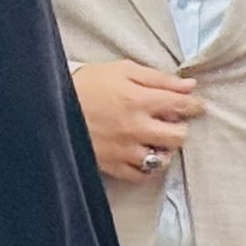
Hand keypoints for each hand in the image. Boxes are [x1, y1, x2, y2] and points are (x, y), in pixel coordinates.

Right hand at [72, 60, 197, 185]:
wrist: (49, 104)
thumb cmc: (88, 83)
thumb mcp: (122, 70)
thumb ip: (158, 78)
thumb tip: (190, 86)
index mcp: (138, 100)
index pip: (182, 106)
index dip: (195, 106)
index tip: (196, 105)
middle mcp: (135, 128)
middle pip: (178, 137)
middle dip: (180, 128)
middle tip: (171, 122)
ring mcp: (124, 150)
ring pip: (162, 159)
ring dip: (164, 149)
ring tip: (155, 139)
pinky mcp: (111, 165)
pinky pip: (141, 175)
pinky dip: (147, 167)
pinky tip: (142, 154)